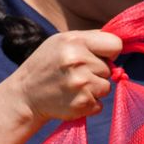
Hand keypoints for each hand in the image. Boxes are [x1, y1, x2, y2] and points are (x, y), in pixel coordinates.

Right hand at [2, 30, 121, 123]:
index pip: (116, 44)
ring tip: (72, 86)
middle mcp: (78, 62)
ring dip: (94, 89)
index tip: (100, 56)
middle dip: (97, 72)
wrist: (25, 96)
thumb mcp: (61, 41)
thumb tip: (118, 43)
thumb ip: (90, 39)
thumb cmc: (46, 65)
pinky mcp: (82, 104)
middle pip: (110, 68)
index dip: (110, 52)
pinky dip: (89, 103)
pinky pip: (100, 104)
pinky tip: (71, 98)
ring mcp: (81, 84)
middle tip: (74, 74)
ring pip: (106, 87)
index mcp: (74, 42)